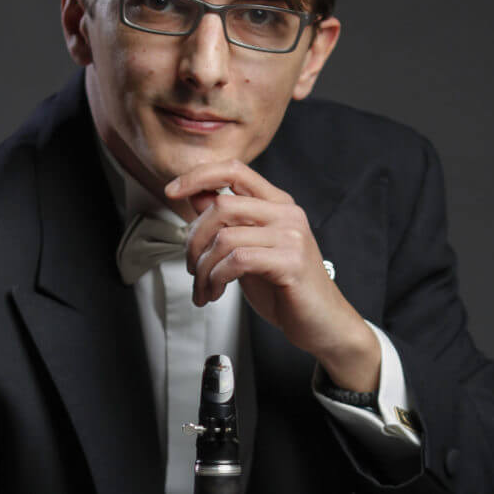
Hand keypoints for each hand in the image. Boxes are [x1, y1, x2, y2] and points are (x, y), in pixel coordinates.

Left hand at [165, 160, 380, 391]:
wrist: (322, 324)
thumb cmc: (284, 288)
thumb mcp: (248, 248)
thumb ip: (227, 222)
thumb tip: (195, 194)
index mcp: (277, 203)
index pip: (235, 169)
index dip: (199, 175)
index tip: (171, 190)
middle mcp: (287, 213)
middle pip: (221, 205)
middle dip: (193, 240)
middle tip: (190, 268)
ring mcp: (291, 236)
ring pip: (224, 237)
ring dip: (202, 268)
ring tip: (203, 289)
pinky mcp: (291, 262)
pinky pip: (237, 260)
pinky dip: (216, 278)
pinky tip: (215, 292)